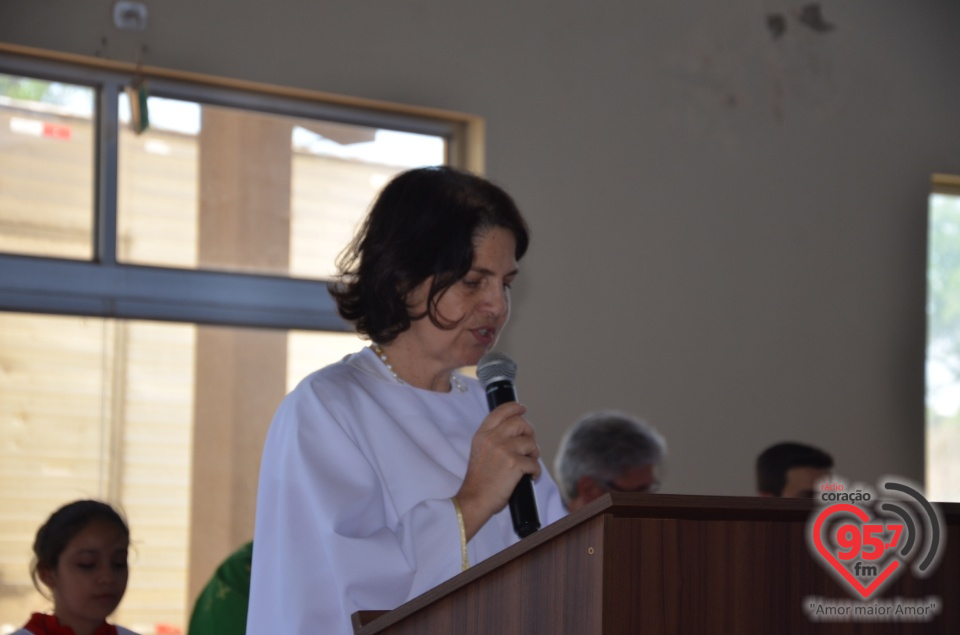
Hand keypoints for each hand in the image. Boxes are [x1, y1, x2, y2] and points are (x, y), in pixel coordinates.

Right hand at [455, 402, 540, 540]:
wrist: (474, 499)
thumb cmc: (479, 480)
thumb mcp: (479, 451)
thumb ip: (493, 438)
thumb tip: (517, 431)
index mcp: (482, 435)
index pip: (500, 412)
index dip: (514, 407)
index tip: (522, 409)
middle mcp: (492, 438)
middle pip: (520, 423)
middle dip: (529, 432)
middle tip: (529, 445)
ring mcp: (503, 450)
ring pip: (530, 442)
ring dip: (534, 453)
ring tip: (529, 462)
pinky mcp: (514, 464)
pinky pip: (534, 463)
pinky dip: (536, 471)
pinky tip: (531, 477)